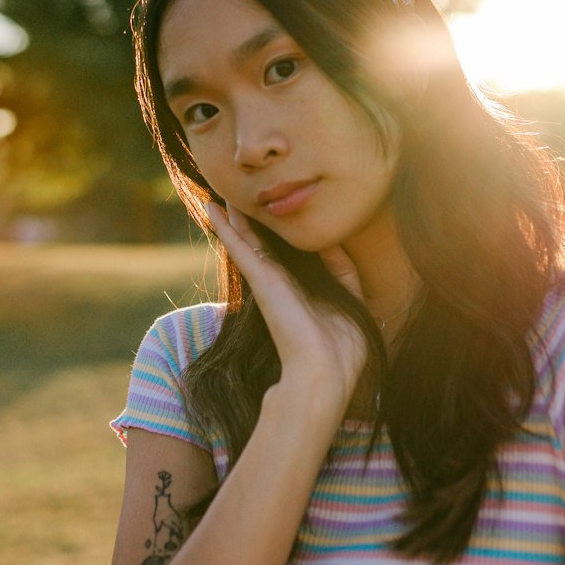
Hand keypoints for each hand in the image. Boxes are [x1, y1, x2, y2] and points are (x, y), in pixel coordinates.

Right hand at [207, 201, 368, 424]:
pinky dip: (226, 227)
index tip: (278, 208)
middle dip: (252, 220)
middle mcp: (280, 282)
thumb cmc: (342, 345)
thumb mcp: (352, 298)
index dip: (281, 232)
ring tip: (223, 193)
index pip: (287, 253)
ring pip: (245, 240)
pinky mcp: (260, 279)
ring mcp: (267, 280)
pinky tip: (212, 208)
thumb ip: (344, 270)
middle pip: (261, 243)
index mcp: (301, 288)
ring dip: (234, 216)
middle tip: (241, 194)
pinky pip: (239, 246)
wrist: (325, 371)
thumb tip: (334, 242)